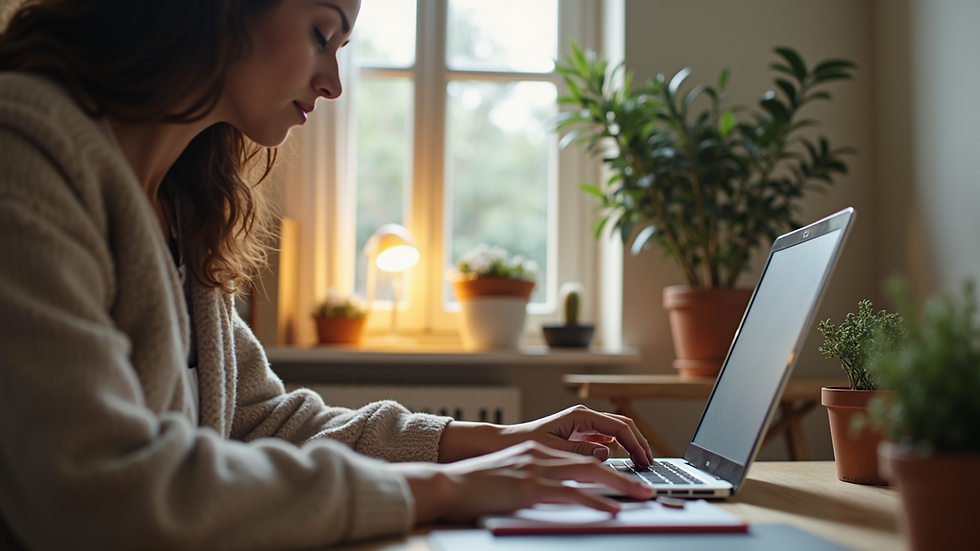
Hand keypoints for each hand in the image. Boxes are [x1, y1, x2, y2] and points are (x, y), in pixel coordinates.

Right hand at [391, 441, 653, 523]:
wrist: (449, 485)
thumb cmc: (477, 486)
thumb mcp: (514, 476)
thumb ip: (540, 477)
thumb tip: (567, 489)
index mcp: (539, 452)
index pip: (583, 456)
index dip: (611, 466)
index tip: (630, 480)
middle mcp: (541, 455)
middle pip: (594, 462)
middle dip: (625, 475)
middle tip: (647, 490)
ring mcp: (536, 470)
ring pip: (588, 473)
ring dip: (620, 486)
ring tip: (641, 497)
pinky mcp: (528, 487)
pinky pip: (570, 493)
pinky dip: (595, 501)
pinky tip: (610, 509)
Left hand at [499, 405, 653, 466]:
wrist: (507, 442)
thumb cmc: (525, 442)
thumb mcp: (553, 449)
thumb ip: (580, 450)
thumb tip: (605, 451)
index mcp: (580, 416)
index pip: (618, 426)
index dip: (635, 443)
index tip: (644, 459)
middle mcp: (584, 417)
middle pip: (623, 425)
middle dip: (639, 442)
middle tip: (648, 462)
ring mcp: (583, 424)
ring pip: (617, 430)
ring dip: (631, 444)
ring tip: (641, 462)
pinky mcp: (581, 434)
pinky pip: (607, 437)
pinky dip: (620, 447)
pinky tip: (625, 460)